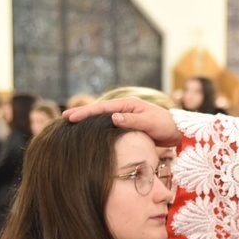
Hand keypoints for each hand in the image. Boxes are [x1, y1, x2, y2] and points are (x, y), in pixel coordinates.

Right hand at [63, 97, 180, 146]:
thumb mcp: (149, 122)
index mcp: (127, 104)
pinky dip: (97, 127)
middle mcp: (124, 108)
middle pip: (98, 111)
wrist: (175, 131)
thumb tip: (112, 118)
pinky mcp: (127, 125)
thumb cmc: (164, 125)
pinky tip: (89, 133)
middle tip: (63, 118)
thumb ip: (132, 121)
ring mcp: (125, 116)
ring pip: (102, 118)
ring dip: (87, 120)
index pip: (102, 108)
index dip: (85, 112)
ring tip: (71, 125)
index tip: (70, 116)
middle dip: (81, 114)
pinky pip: (108, 125)